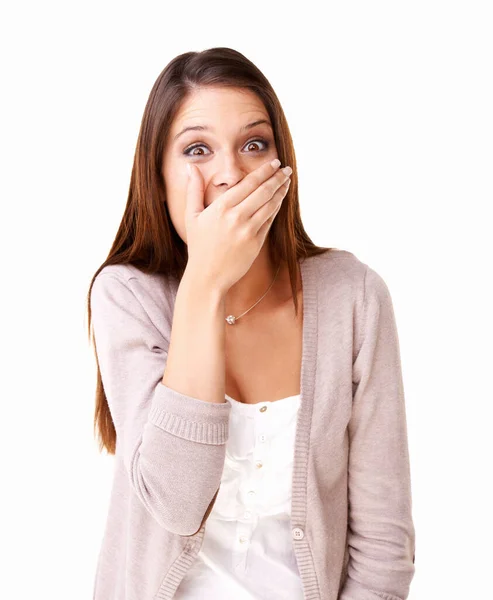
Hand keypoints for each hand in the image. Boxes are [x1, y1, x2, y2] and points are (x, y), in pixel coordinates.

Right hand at [184, 159, 291, 293]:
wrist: (207, 276)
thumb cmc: (198, 246)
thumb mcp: (192, 216)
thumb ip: (194, 190)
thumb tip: (192, 167)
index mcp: (221, 207)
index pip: (249, 183)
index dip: (264, 171)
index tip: (274, 163)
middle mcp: (236, 217)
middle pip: (263, 191)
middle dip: (277, 178)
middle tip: (286, 169)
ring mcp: (248, 230)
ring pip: (270, 205)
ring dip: (281, 191)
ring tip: (287, 182)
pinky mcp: (256, 243)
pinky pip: (269, 221)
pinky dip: (277, 208)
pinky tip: (280, 200)